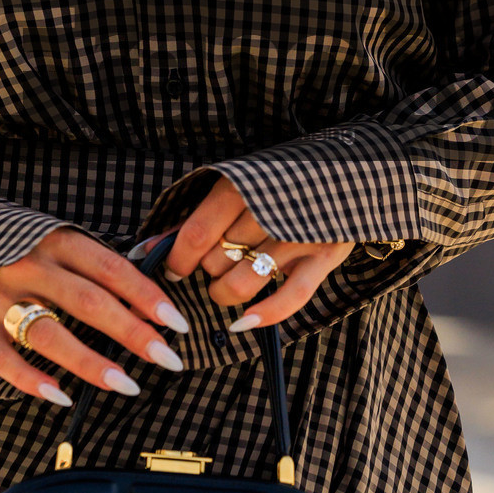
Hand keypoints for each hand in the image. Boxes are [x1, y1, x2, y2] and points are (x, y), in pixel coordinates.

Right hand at [0, 227, 190, 406]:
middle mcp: (28, 265)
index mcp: (54, 239)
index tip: (177, 324)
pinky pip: (5, 360)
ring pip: (51, 335)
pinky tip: (62, 397)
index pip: (111, 269)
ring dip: (92, 364)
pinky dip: (33, 382)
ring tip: (127, 385)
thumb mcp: (48, 232)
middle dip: (134, 334)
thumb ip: (91, 254)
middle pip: (90, 303)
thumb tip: (151, 266)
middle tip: (169, 359)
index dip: (148, 297)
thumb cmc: (5, 240)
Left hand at [153, 176, 354, 333]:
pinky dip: (264, 315)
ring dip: (225, 293)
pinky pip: (290, 298)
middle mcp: (269, 210)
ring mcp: (299, 236)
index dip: (177, 260)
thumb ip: (194, 218)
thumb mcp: (235, 187)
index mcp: (242, 187)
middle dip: (206, 272)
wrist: (347, 170)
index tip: (174, 269)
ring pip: (243, 283)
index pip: (196, 234)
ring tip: (227, 284)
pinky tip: (243, 323)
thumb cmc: (279, 181)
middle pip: (217, 262)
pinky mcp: (324, 257)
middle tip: (214, 265)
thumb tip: (146, 249)